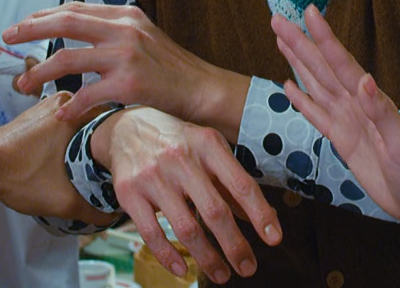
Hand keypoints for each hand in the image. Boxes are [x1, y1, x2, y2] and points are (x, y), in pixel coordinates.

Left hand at [0, 92, 115, 226]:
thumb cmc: (18, 176)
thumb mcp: (63, 200)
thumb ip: (93, 211)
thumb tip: (111, 217)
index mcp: (74, 111)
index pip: (115, 123)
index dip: (123, 147)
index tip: (126, 165)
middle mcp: (63, 100)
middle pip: (98, 125)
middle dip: (104, 149)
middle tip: (111, 172)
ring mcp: (48, 106)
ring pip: (80, 127)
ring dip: (85, 147)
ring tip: (91, 169)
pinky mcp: (36, 116)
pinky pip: (64, 128)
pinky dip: (69, 144)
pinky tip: (69, 163)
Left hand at [7, 3, 247, 136]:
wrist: (204, 90)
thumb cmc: (172, 70)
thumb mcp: (144, 37)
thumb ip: (113, 32)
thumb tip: (77, 32)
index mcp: (125, 16)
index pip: (73, 9)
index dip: (42, 15)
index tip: (21, 25)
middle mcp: (123, 29)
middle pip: (64, 22)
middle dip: (30, 30)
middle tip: (8, 39)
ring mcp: (125, 56)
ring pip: (67, 59)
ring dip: (38, 73)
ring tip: (21, 86)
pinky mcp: (128, 84)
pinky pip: (86, 95)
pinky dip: (70, 105)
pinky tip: (60, 113)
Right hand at [92, 107, 281, 283]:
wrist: (126, 127)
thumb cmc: (178, 143)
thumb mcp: (208, 150)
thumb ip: (232, 182)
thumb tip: (265, 218)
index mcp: (208, 144)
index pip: (241, 185)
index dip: (260, 214)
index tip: (274, 239)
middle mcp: (181, 158)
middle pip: (215, 212)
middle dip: (235, 246)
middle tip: (248, 268)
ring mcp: (153, 176)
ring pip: (186, 227)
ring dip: (207, 258)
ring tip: (222, 275)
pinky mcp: (129, 193)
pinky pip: (152, 233)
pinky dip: (168, 255)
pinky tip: (183, 269)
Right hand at [271, 5, 399, 222]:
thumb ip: (382, 111)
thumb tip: (363, 80)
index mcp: (370, 100)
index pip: (342, 63)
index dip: (325, 39)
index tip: (309, 13)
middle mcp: (356, 104)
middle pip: (322, 68)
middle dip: (301, 43)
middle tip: (278, 19)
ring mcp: (348, 120)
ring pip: (316, 85)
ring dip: (298, 63)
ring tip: (281, 40)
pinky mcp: (342, 139)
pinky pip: (317, 115)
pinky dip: (302, 100)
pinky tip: (289, 86)